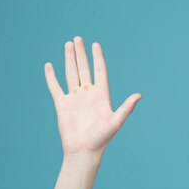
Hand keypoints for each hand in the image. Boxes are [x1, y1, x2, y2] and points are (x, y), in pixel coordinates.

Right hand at [44, 36, 141, 156]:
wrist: (84, 151)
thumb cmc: (102, 138)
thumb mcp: (116, 121)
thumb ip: (127, 107)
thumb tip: (139, 95)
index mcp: (101, 96)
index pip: (100, 72)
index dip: (98, 58)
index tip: (96, 44)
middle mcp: (88, 94)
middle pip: (84, 69)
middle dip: (81, 54)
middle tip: (78, 38)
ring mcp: (75, 99)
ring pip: (71, 74)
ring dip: (69, 59)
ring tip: (68, 44)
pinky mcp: (62, 105)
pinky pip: (56, 87)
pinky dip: (51, 77)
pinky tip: (49, 65)